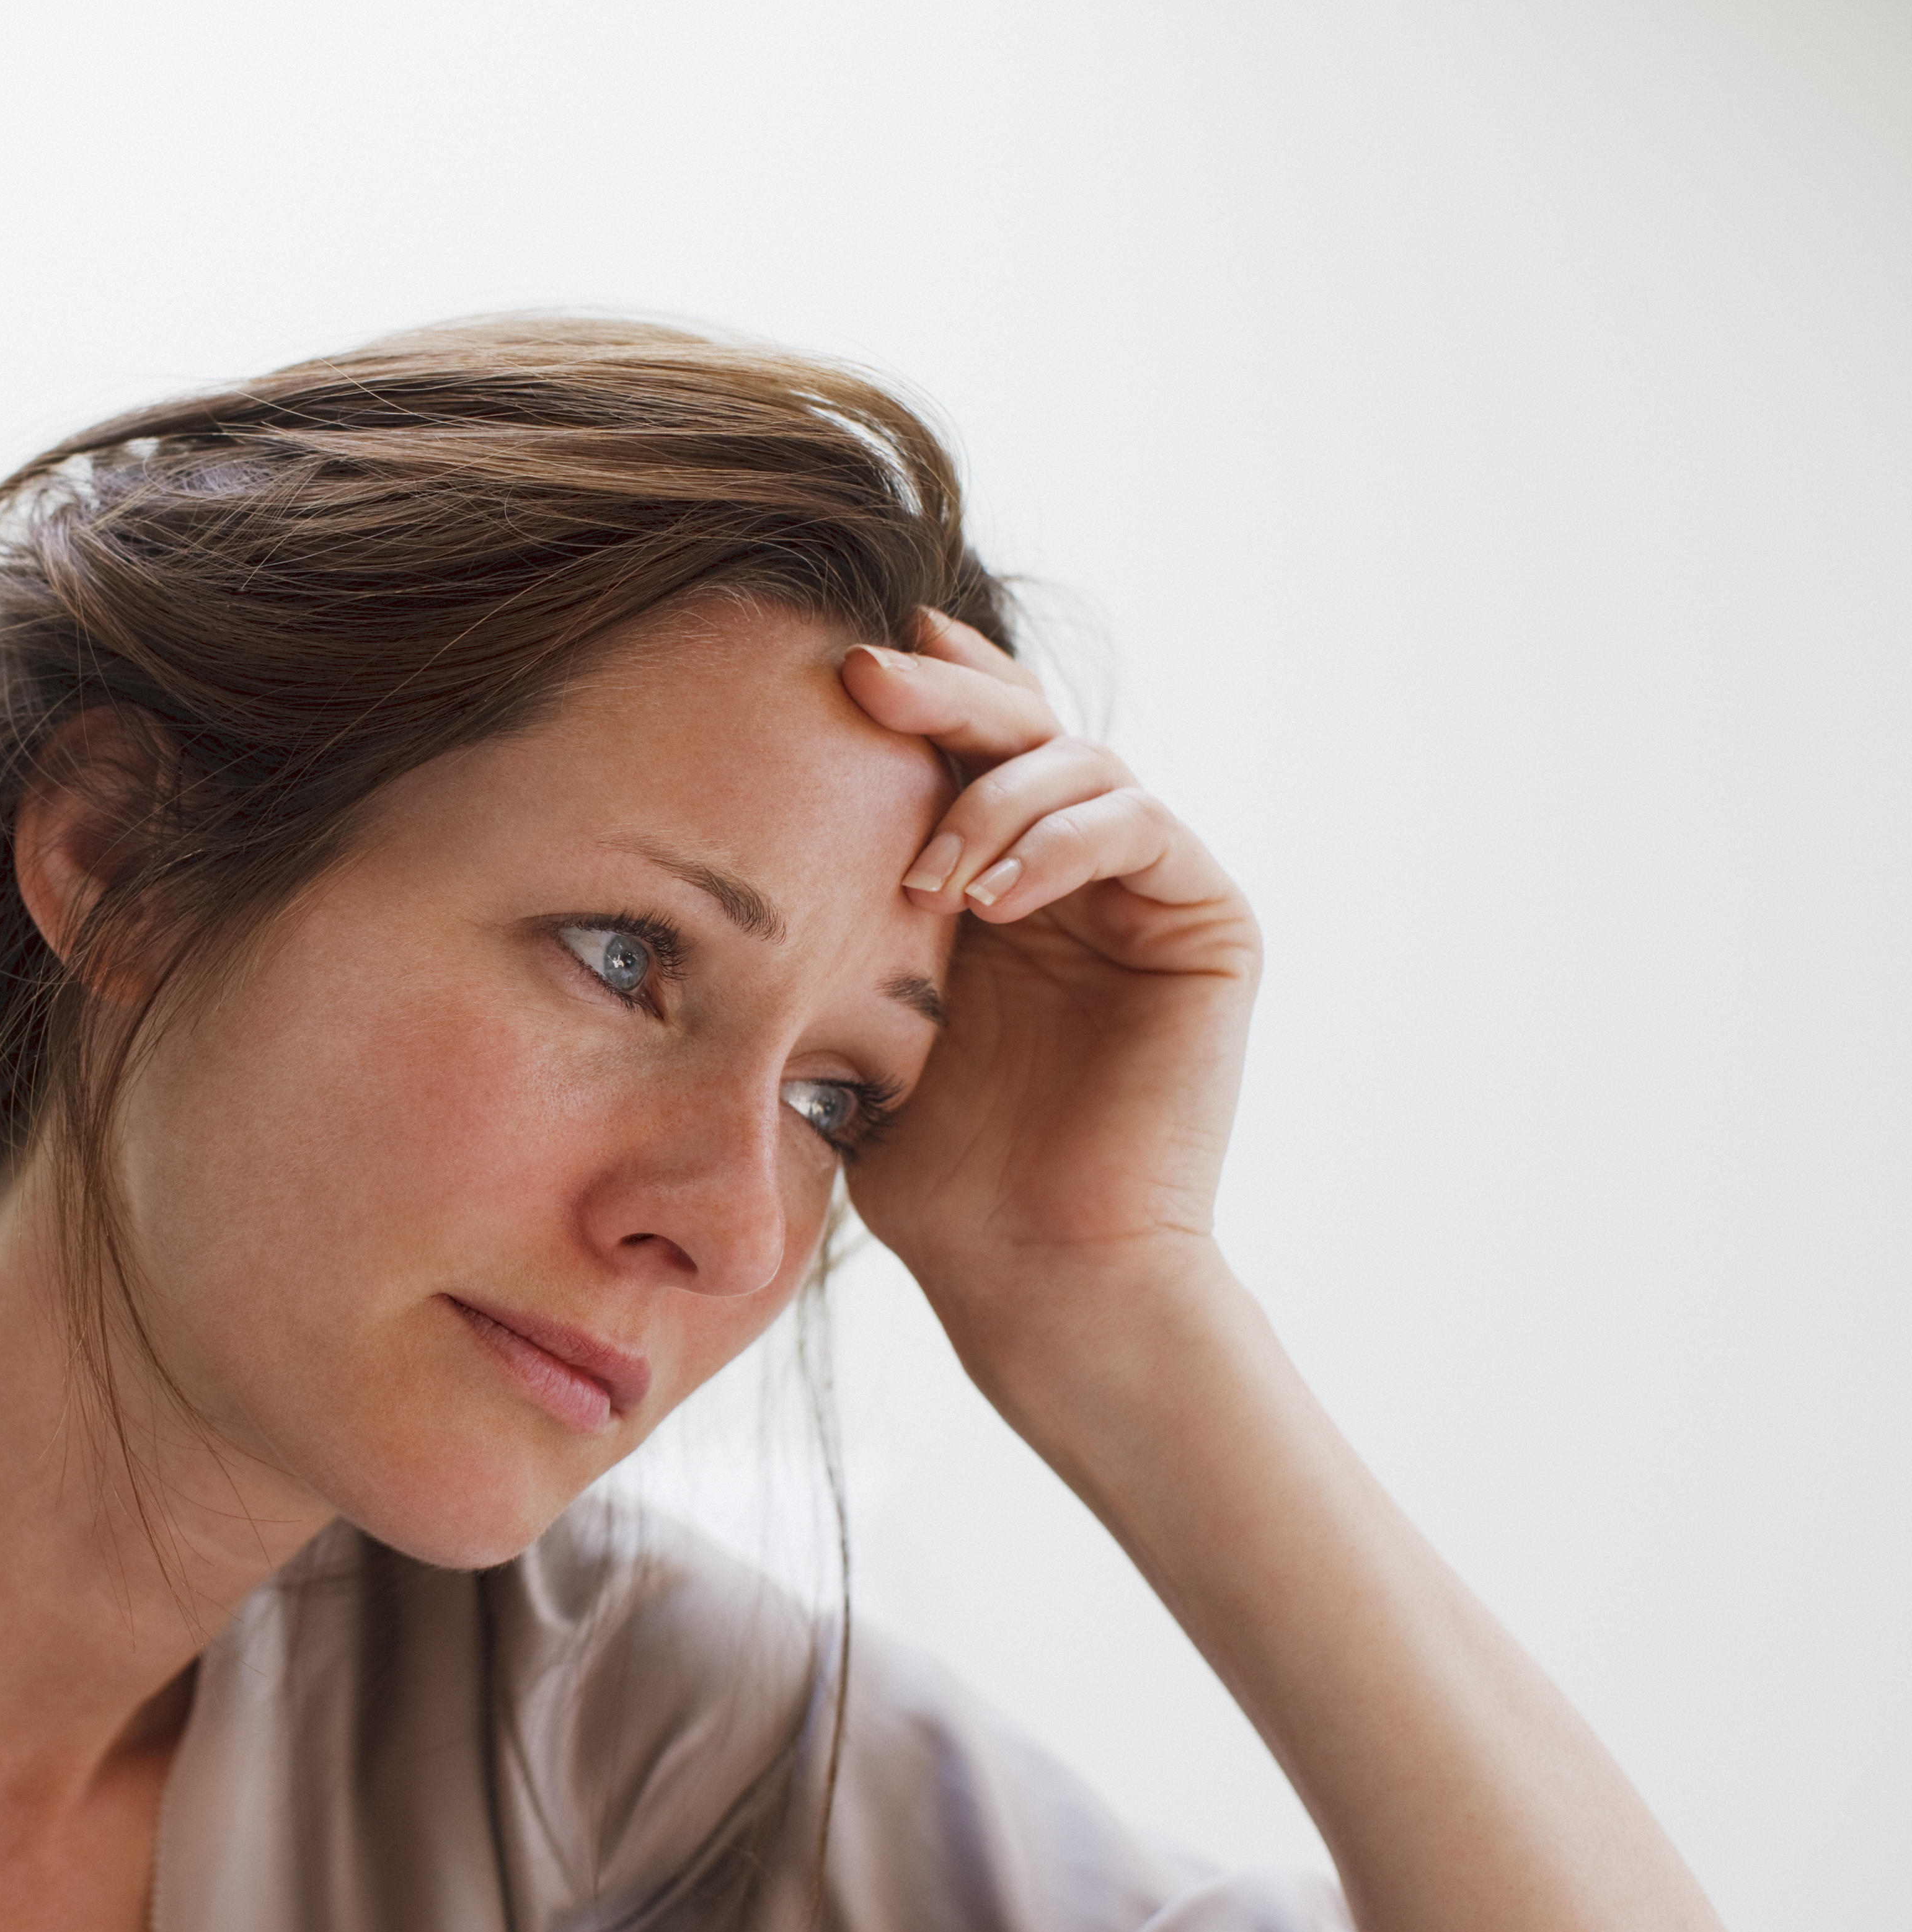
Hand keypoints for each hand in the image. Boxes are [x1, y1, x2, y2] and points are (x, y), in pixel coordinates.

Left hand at [834, 609, 1260, 1328]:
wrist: (1035, 1273)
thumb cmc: (937, 1176)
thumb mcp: (855, 1022)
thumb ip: (834, 923)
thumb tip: (725, 840)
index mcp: (992, 883)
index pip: (961, 750)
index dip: (916, 693)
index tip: (834, 658)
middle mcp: (1072, 873)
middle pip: (1020, 729)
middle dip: (944, 695)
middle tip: (863, 676)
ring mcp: (1143, 894)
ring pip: (1081, 763)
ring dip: (991, 796)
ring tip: (926, 878)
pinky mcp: (1206, 926)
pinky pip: (1143, 828)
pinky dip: (1063, 839)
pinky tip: (993, 895)